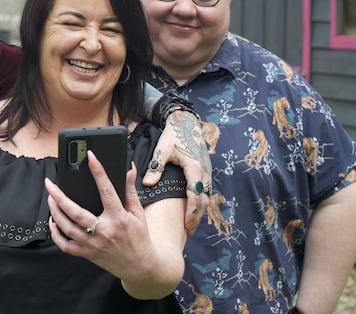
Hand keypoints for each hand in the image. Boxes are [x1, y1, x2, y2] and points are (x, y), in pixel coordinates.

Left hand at [45, 151, 151, 277]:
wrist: (140, 266)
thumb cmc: (139, 237)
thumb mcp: (138, 212)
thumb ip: (130, 190)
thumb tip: (129, 168)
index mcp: (119, 218)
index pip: (106, 190)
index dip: (98, 171)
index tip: (90, 157)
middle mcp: (104, 231)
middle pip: (76, 212)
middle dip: (59, 196)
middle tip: (50, 183)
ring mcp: (93, 244)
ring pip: (67, 227)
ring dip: (55, 212)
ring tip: (50, 198)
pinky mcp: (86, 254)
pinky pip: (65, 245)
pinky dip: (55, 233)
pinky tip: (53, 221)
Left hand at [144, 110, 211, 234]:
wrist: (186, 124)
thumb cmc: (173, 136)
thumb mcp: (162, 150)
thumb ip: (156, 167)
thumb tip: (148, 183)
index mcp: (194, 168)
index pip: (195, 194)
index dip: (191, 211)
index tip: (186, 225)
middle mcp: (204, 172)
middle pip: (204, 200)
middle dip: (197, 216)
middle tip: (188, 231)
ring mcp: (207, 172)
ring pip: (207, 197)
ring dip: (200, 212)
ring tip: (190, 226)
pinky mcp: (206, 172)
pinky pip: (206, 191)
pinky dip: (200, 203)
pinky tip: (193, 212)